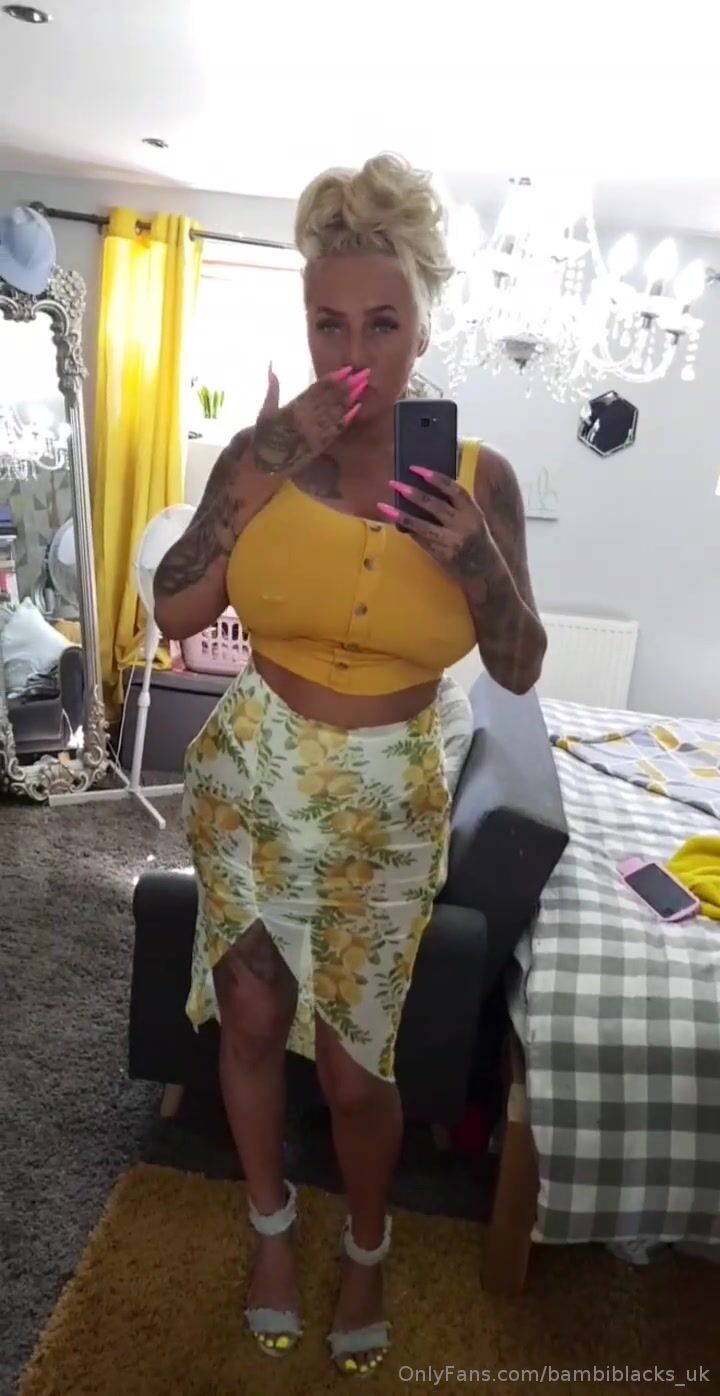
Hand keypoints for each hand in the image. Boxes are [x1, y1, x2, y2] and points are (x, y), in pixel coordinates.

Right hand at [253, 364, 367, 475]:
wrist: (265, 464)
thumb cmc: (264, 437)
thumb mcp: (265, 411)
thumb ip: (272, 389)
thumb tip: (272, 366)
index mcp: (293, 407)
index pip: (317, 389)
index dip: (333, 378)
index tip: (347, 369)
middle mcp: (306, 418)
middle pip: (331, 398)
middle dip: (349, 385)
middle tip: (365, 374)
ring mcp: (314, 432)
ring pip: (336, 411)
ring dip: (351, 398)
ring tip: (364, 386)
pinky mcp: (319, 445)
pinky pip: (335, 430)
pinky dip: (346, 419)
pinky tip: (357, 408)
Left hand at [378, 467, 491, 587]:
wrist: (486, 572)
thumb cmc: (476, 541)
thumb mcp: (472, 521)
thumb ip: (454, 508)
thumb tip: (421, 494)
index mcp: (473, 512)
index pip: (454, 490)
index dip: (436, 478)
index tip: (416, 469)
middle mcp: (464, 525)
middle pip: (435, 505)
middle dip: (413, 493)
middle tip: (394, 483)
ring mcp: (453, 541)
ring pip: (423, 525)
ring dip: (402, 515)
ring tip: (383, 506)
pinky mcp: (443, 555)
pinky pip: (422, 540)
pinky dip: (409, 531)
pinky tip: (396, 523)